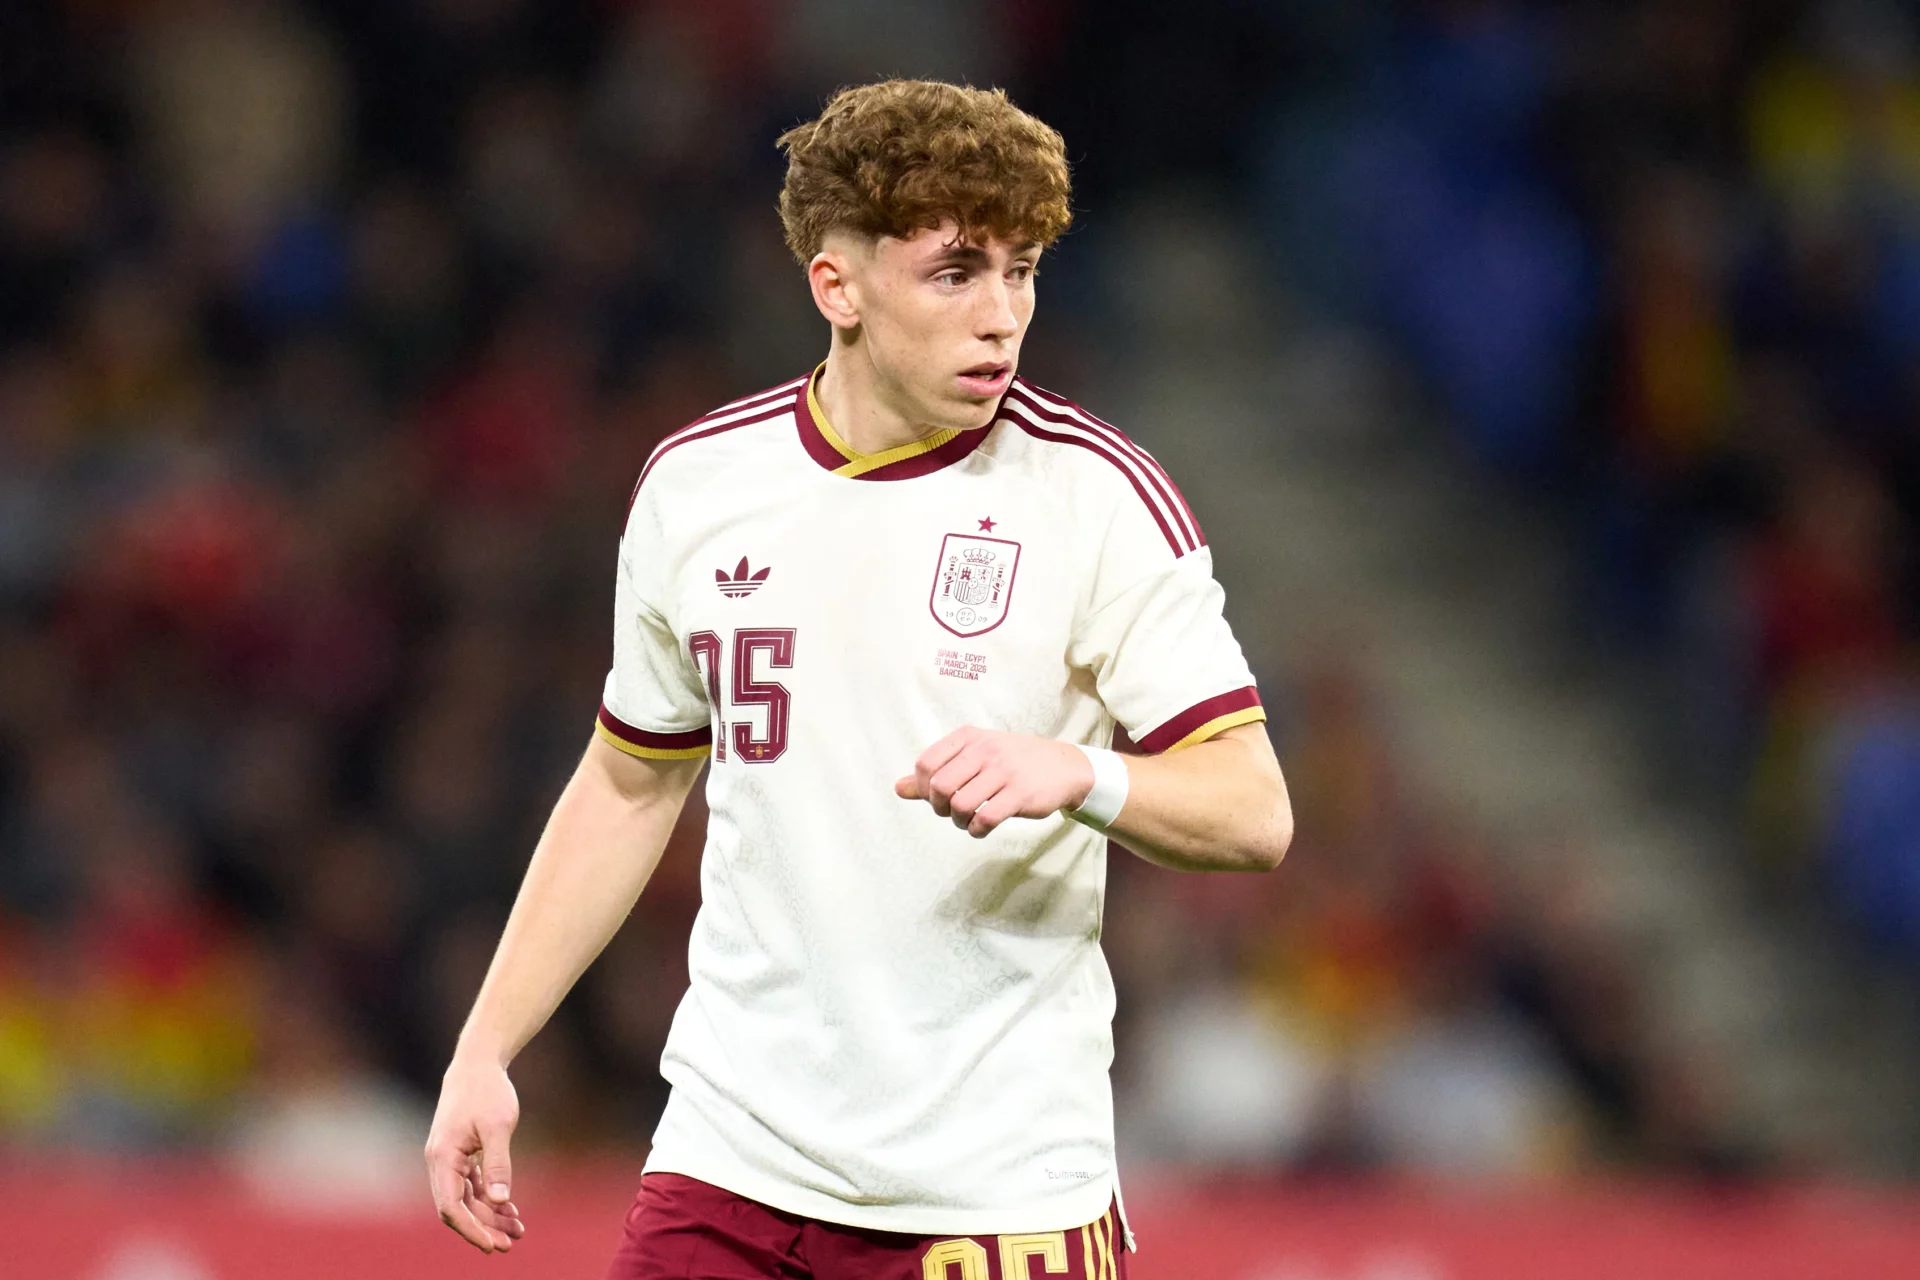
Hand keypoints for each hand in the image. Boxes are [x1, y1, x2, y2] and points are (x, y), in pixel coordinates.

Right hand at [425, 1055, 525, 1252]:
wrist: (478, 1063)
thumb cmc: (487, 1091)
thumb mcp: (498, 1126)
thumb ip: (498, 1162)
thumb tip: (499, 1200)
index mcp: (443, 1157)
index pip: (451, 1206)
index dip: (471, 1229)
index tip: (492, 1245)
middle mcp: (440, 1162)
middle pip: (457, 1208)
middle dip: (483, 1228)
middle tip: (510, 1242)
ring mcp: (449, 1159)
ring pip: (466, 1199)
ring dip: (488, 1216)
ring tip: (517, 1229)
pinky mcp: (460, 1154)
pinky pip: (471, 1186)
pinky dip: (488, 1198)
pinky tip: (509, 1209)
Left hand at [895, 727, 1095, 837]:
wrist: (1064, 766)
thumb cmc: (1012, 763)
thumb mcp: (975, 758)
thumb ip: (937, 772)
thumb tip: (898, 788)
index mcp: (969, 738)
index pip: (926, 763)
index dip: (923, 787)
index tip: (937, 797)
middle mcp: (985, 750)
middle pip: (939, 786)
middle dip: (938, 807)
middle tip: (951, 812)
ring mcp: (1003, 771)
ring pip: (959, 804)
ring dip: (958, 821)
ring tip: (968, 820)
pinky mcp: (1019, 794)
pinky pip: (984, 819)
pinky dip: (976, 830)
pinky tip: (982, 827)